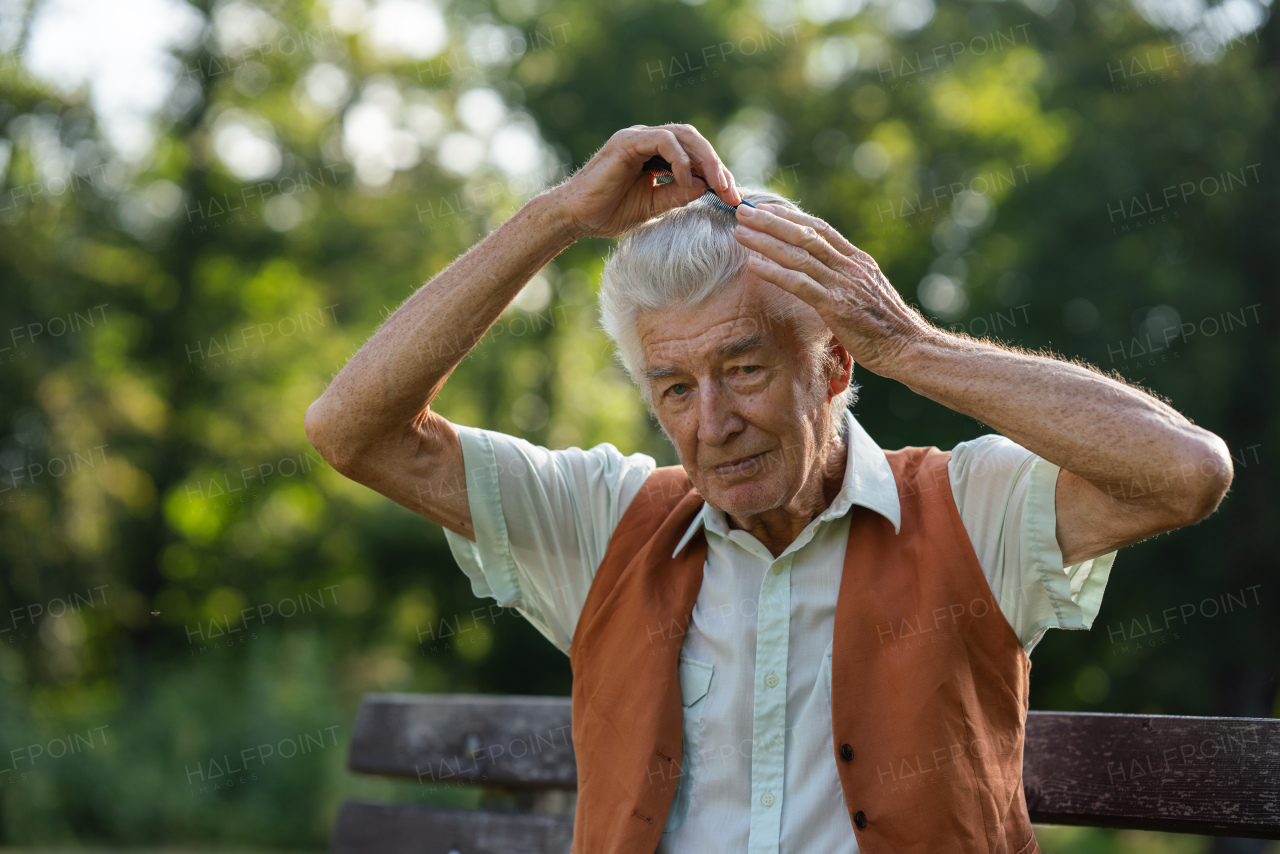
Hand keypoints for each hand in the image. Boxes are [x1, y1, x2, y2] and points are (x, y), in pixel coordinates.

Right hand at [551, 124, 741, 240]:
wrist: (577, 217)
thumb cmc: (609, 212)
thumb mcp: (654, 205)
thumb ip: (679, 194)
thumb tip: (708, 187)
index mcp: (655, 154)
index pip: (694, 154)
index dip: (716, 173)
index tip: (732, 197)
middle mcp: (648, 140)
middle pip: (694, 141)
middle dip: (717, 166)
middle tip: (731, 192)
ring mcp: (637, 138)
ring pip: (683, 135)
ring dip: (705, 160)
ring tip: (717, 186)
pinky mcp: (627, 142)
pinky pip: (662, 140)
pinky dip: (680, 159)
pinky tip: (687, 181)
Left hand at [731, 203, 938, 376]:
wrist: (908, 347)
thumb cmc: (886, 326)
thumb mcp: (867, 292)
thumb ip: (846, 278)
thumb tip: (823, 273)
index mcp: (857, 260)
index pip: (819, 229)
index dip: (790, 217)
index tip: (764, 209)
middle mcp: (849, 266)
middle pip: (804, 235)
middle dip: (771, 222)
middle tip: (743, 212)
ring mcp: (843, 284)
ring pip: (798, 255)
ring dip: (766, 242)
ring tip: (741, 233)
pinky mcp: (836, 306)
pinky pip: (800, 284)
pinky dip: (775, 272)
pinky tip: (754, 265)